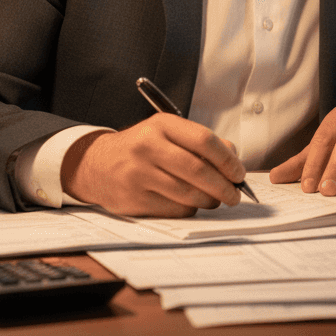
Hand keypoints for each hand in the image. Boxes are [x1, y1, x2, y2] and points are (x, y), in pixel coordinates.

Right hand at [61, 114, 245, 216]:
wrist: (97, 164)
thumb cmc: (140, 148)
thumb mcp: (166, 133)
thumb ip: (199, 142)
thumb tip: (232, 159)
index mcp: (162, 125)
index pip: (205, 141)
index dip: (228, 160)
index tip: (238, 173)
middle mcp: (148, 147)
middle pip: (199, 170)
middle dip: (224, 186)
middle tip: (234, 194)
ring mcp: (139, 174)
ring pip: (188, 194)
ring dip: (209, 200)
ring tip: (216, 200)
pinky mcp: (135, 198)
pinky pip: (174, 209)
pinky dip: (189, 209)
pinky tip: (191, 204)